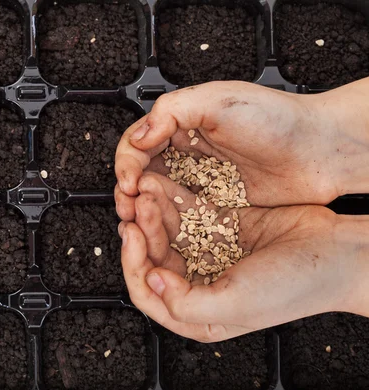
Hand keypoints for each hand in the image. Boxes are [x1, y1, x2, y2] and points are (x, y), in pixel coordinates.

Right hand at [115, 80, 368, 221]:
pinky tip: (163, 230)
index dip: (126, 163)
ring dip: (143, 210)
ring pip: (157, 197)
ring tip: (140, 221)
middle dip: (128, 190)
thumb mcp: (219, 101)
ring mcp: (200, 181)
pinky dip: (168, 224)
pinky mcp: (215, 206)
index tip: (128, 181)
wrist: (320, 151)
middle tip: (128, 206)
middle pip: (141, 173)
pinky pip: (183, 216)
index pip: (137, 144)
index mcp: (181, 124)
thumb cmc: (277, 119)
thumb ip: (173, 111)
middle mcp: (187, 153)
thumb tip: (139, 136)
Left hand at [118, 172, 368, 341]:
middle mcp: (199, 283)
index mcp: (197, 313)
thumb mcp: (237, 304)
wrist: (340, 254)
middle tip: (137, 206)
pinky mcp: (222, 228)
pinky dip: (174, 200)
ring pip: (167, 232)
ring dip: (154, 212)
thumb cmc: (297, 287)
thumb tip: (153, 281)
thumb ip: (186, 302)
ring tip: (147, 190)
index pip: (147, 291)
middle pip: (153, 256)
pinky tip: (163, 187)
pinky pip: (189, 213)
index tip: (131, 236)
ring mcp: (210, 253)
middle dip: (142, 231)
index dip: (132, 264)